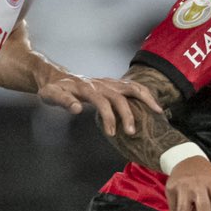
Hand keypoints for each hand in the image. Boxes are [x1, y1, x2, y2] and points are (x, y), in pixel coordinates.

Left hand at [39, 74, 162, 135]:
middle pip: (121, 96)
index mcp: (87, 87)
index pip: (102, 102)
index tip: (112, 133)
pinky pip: (134, 87)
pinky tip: (154, 105)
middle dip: (128, 114)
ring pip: (132, 87)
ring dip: (146, 99)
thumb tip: (76, 108)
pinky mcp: (115, 84)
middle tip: (131, 132)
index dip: (108, 117)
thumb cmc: (54, 89)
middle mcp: (101, 83)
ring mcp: (110, 82)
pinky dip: (146, 94)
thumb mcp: (51, 95)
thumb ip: (63, 101)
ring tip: (158, 112)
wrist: (57, 77)